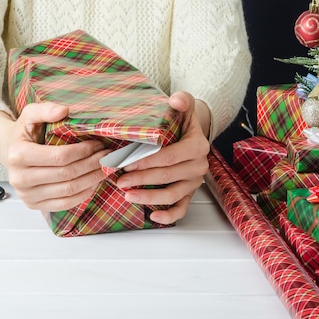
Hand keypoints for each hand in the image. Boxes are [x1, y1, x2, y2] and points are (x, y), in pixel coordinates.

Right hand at [0, 103, 109, 211]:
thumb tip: (64, 110)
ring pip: (68, 190)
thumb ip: (45, 109)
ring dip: (92, 179)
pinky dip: (84, 194)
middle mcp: (20, 178)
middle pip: (66, 174)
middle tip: (107, 156)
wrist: (9, 152)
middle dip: (91, 164)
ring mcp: (27, 195)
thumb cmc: (23, 133)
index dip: (83, 151)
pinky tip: (93, 182)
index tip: (98, 144)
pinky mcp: (34, 205)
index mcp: (18, 155)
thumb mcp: (29, 115)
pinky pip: (65, 203)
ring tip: (105, 168)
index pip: (59, 156)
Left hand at [115, 91, 209, 224]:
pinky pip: (182, 208)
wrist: (192, 133)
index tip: (126, 163)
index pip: (170, 157)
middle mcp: (198, 166)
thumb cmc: (183, 120)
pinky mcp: (190, 193)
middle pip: (168, 177)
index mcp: (197, 146)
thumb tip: (176, 101)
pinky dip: (169, 216)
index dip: (147, 161)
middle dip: (141, 179)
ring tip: (128, 196)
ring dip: (149, 198)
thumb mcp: (184, 106)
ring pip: (172, 195)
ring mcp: (194, 181)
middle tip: (119, 181)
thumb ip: (182, 101)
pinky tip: (152, 216)